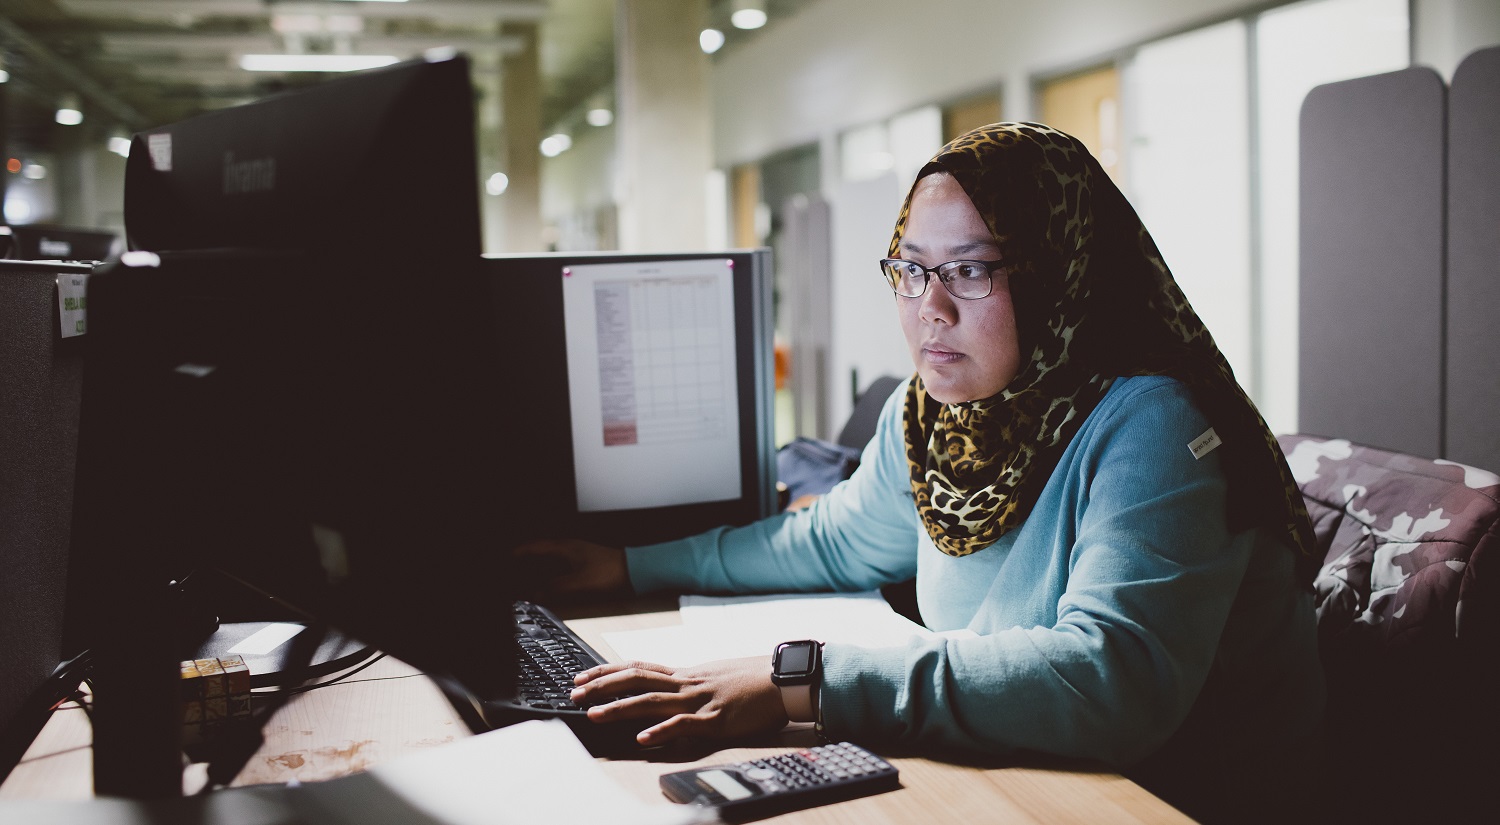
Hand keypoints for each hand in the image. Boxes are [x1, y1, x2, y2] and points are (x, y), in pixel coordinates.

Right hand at [511, 538, 628, 599]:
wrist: (635, 571)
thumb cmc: (610, 572)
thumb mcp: (579, 582)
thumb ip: (556, 588)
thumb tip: (534, 594)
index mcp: (565, 547)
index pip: (535, 546)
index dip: (518, 552)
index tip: (505, 557)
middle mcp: (569, 547)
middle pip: (540, 550)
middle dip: (524, 557)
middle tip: (510, 566)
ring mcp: (577, 554)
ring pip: (549, 557)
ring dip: (536, 564)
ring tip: (523, 574)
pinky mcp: (583, 562)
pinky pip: (559, 564)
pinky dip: (548, 570)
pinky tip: (547, 580)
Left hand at [570, 657, 788, 746]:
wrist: (784, 679)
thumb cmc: (753, 679)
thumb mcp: (715, 675)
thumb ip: (691, 683)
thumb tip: (670, 689)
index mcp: (686, 674)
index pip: (638, 667)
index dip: (607, 670)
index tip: (582, 674)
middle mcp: (687, 684)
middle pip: (636, 679)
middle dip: (602, 686)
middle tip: (574, 692)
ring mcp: (700, 701)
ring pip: (651, 701)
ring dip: (619, 708)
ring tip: (593, 714)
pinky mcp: (715, 720)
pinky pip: (683, 725)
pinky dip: (660, 731)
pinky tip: (642, 739)